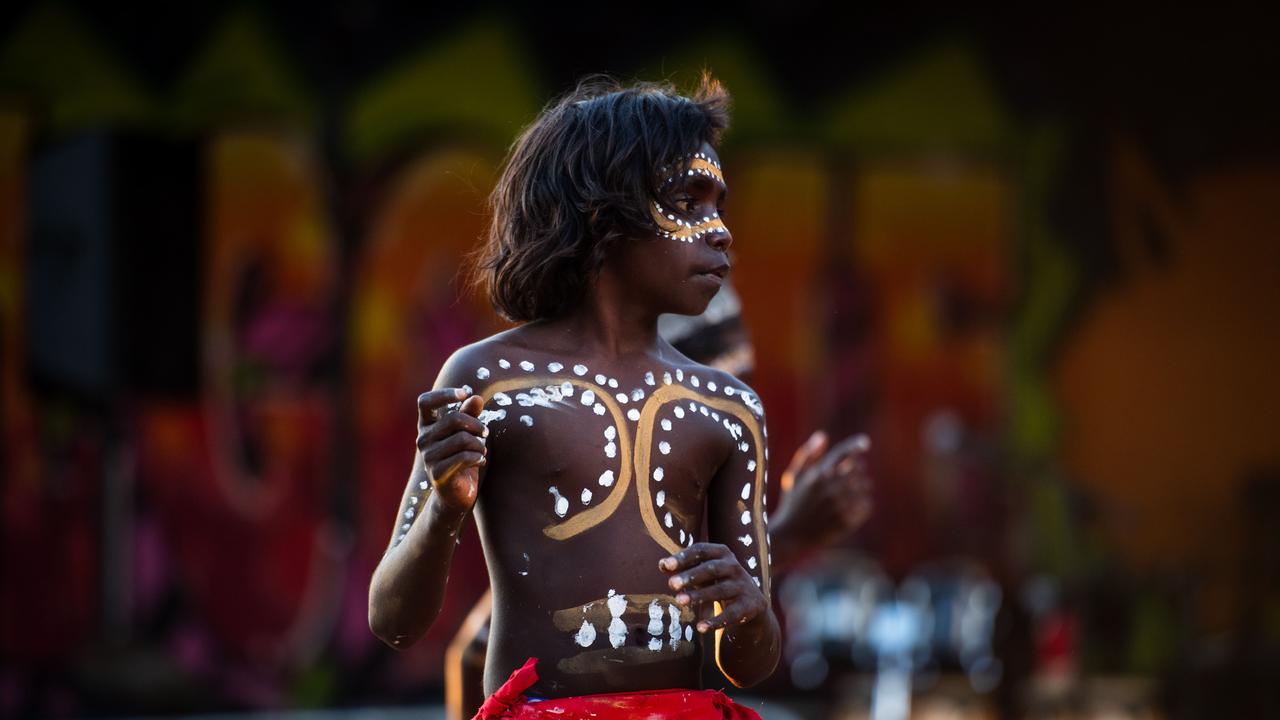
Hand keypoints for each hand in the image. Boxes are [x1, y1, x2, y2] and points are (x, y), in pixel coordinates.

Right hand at [416, 389, 487, 513]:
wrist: (456, 494)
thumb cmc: (462, 458)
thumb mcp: (467, 433)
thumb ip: (469, 415)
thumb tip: (475, 397)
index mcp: (427, 426)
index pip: (425, 402)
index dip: (444, 394)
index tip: (463, 394)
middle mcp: (423, 439)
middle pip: (453, 419)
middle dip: (476, 424)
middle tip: (486, 432)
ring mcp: (427, 457)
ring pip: (462, 439)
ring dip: (479, 444)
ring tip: (482, 451)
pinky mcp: (437, 473)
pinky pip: (464, 457)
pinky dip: (478, 457)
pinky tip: (481, 461)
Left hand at [659, 543, 767, 633]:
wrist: (751, 602)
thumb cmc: (717, 581)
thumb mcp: (702, 572)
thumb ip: (683, 567)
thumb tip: (662, 565)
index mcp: (721, 553)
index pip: (701, 550)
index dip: (684, 557)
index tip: (666, 565)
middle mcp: (734, 566)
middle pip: (712, 569)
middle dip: (691, 576)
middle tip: (672, 584)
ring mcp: (743, 586)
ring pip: (720, 590)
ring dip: (699, 595)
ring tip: (680, 601)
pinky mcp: (749, 606)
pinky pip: (731, 614)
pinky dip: (716, 621)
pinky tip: (700, 627)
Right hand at [774, 431, 872, 551]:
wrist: (789, 537)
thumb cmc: (791, 504)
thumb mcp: (792, 477)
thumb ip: (807, 455)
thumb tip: (823, 435)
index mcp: (816, 475)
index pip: (842, 453)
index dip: (856, 446)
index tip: (865, 443)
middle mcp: (828, 488)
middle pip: (857, 469)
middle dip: (857, 471)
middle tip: (852, 477)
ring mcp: (838, 506)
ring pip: (864, 487)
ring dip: (862, 488)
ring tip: (853, 493)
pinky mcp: (845, 521)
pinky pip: (866, 506)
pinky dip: (864, 504)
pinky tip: (855, 506)